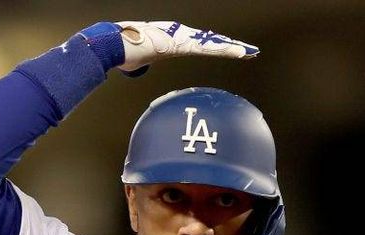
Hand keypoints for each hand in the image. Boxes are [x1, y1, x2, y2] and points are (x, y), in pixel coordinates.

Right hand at [116, 21, 257, 74]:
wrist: (114, 44)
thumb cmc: (122, 51)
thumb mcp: (134, 60)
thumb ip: (139, 63)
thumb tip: (133, 69)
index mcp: (172, 40)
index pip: (199, 45)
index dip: (215, 47)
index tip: (229, 51)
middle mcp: (180, 35)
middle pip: (210, 43)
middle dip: (230, 47)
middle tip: (250, 51)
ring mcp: (182, 38)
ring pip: (212, 44)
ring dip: (232, 49)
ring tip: (250, 53)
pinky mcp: (182, 43)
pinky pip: (208, 49)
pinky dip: (224, 51)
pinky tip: (238, 53)